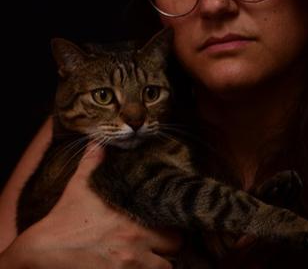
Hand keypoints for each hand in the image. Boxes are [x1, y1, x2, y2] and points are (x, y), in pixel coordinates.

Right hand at [1, 144, 181, 268]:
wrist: (41, 251)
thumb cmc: (64, 219)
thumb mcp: (80, 186)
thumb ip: (93, 162)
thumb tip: (97, 143)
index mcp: (134, 218)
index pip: (174, 224)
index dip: (175, 225)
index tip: (170, 224)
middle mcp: (136, 244)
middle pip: (175, 249)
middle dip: (170, 247)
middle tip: (161, 244)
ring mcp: (128, 267)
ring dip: (158, 264)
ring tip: (149, 259)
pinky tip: (133, 268)